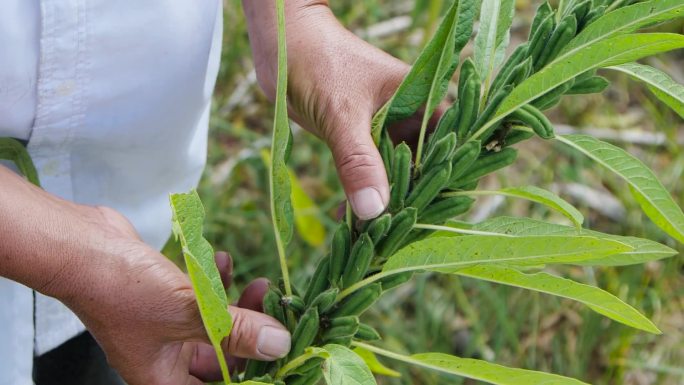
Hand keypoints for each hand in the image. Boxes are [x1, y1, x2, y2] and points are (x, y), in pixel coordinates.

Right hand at [53, 207, 290, 384]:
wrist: (82, 246)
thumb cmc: (123, 289)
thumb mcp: (189, 314)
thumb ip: (236, 332)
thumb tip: (278, 346)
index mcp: (163, 379)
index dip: (250, 374)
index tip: (280, 353)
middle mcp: (164, 359)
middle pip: (223, 358)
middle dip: (251, 334)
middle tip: (275, 312)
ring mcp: (164, 328)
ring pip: (215, 325)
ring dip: (238, 305)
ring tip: (260, 284)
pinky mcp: (165, 299)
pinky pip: (200, 299)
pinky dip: (215, 284)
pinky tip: (224, 261)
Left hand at [244, 1, 430, 219]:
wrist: (280, 46)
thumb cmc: (318, 62)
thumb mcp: (342, 114)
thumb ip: (359, 161)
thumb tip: (374, 211)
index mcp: (422, 100)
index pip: (451, 146)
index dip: (449, 180)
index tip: (437, 217)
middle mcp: (409, 117)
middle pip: (425, 167)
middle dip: (415, 200)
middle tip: (402, 238)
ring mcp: (385, 130)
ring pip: (396, 175)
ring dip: (386, 203)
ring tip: (375, 237)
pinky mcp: (361, 141)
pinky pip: (369, 175)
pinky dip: (361, 196)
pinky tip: (350, 223)